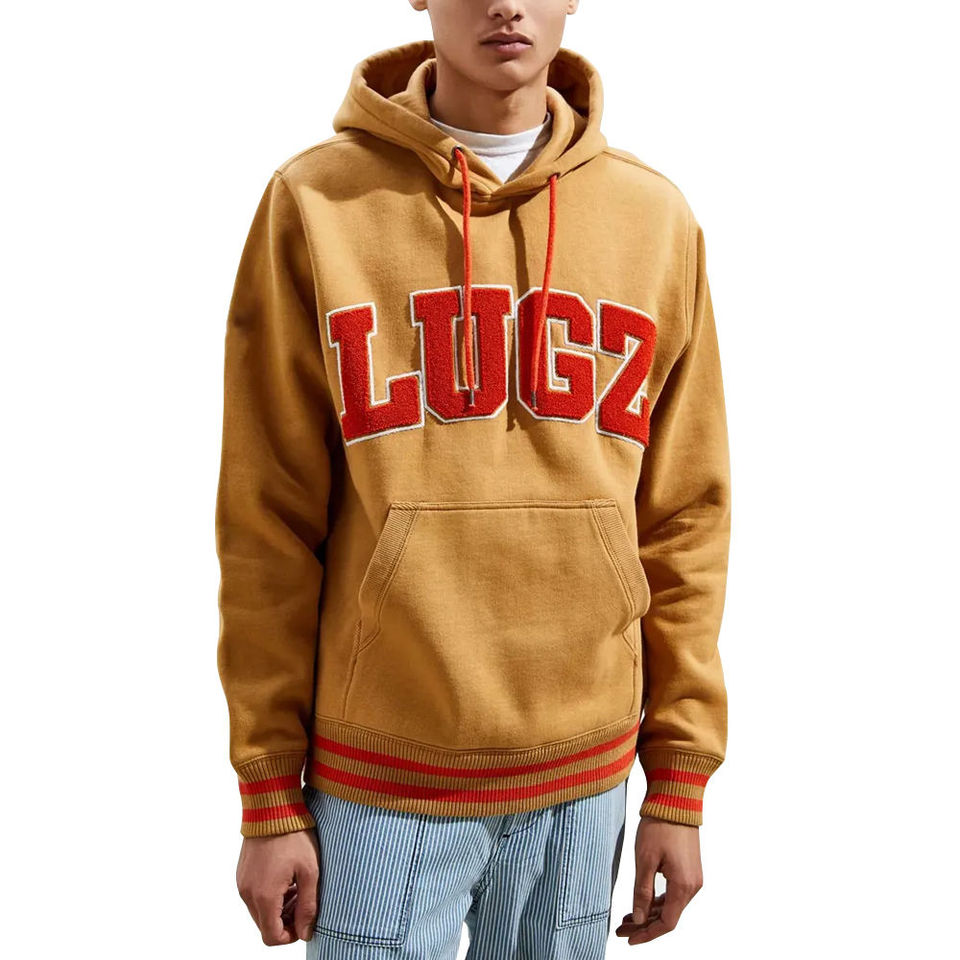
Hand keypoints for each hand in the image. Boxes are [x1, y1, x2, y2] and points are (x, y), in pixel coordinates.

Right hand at [236, 829, 319, 944]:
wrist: (273, 807)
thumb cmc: (294, 836)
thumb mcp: (309, 871)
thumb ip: (308, 906)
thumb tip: (306, 932)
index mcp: (264, 896)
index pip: (272, 936)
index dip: (290, 935)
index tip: (305, 920)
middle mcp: (248, 893)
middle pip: (265, 925)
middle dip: (286, 920)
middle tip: (303, 901)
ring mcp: (242, 882)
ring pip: (259, 911)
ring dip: (278, 908)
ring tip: (297, 887)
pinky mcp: (242, 873)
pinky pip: (254, 895)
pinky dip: (269, 895)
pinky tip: (285, 878)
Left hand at [614, 814, 702, 944]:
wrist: (675, 800)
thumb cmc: (660, 826)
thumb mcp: (645, 860)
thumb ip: (642, 892)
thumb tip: (638, 918)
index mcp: (684, 886)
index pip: (667, 923)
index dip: (647, 934)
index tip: (629, 938)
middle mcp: (693, 885)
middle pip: (668, 916)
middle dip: (644, 925)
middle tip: (621, 928)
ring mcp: (692, 877)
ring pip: (670, 905)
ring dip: (649, 913)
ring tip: (626, 917)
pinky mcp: (688, 868)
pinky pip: (673, 893)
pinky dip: (657, 900)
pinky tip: (641, 901)